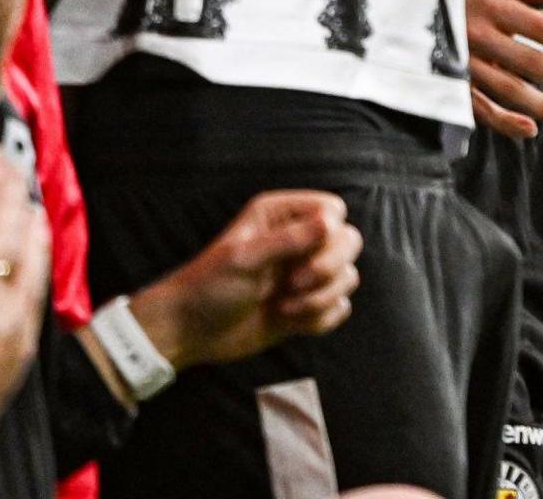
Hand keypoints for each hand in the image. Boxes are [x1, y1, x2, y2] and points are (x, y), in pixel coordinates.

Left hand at [129, 191, 361, 367]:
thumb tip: (332, 223)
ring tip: (285, 308)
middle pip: (350, 241)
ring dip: (321, 297)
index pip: (332, 209)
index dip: (329, 231)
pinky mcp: (306, 305)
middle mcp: (297, 240)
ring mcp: (304, 274)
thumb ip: (289, 240)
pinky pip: (339, 309)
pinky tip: (291, 322)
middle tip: (295, 283)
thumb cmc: (209, 286)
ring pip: (348, 277)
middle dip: (330, 266)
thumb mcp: (244, 258)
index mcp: (280, 216)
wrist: (193, 332)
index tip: (305, 252)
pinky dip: (321, 318)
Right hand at [464, 0, 542, 135]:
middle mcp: (478, 35)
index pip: (540, 27)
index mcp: (490, 5)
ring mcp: (464, 62)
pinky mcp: (451, 84)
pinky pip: (478, 107)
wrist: (397, 8)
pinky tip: (529, 130)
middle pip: (529, 62)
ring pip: (508, 89)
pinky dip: (503, 121)